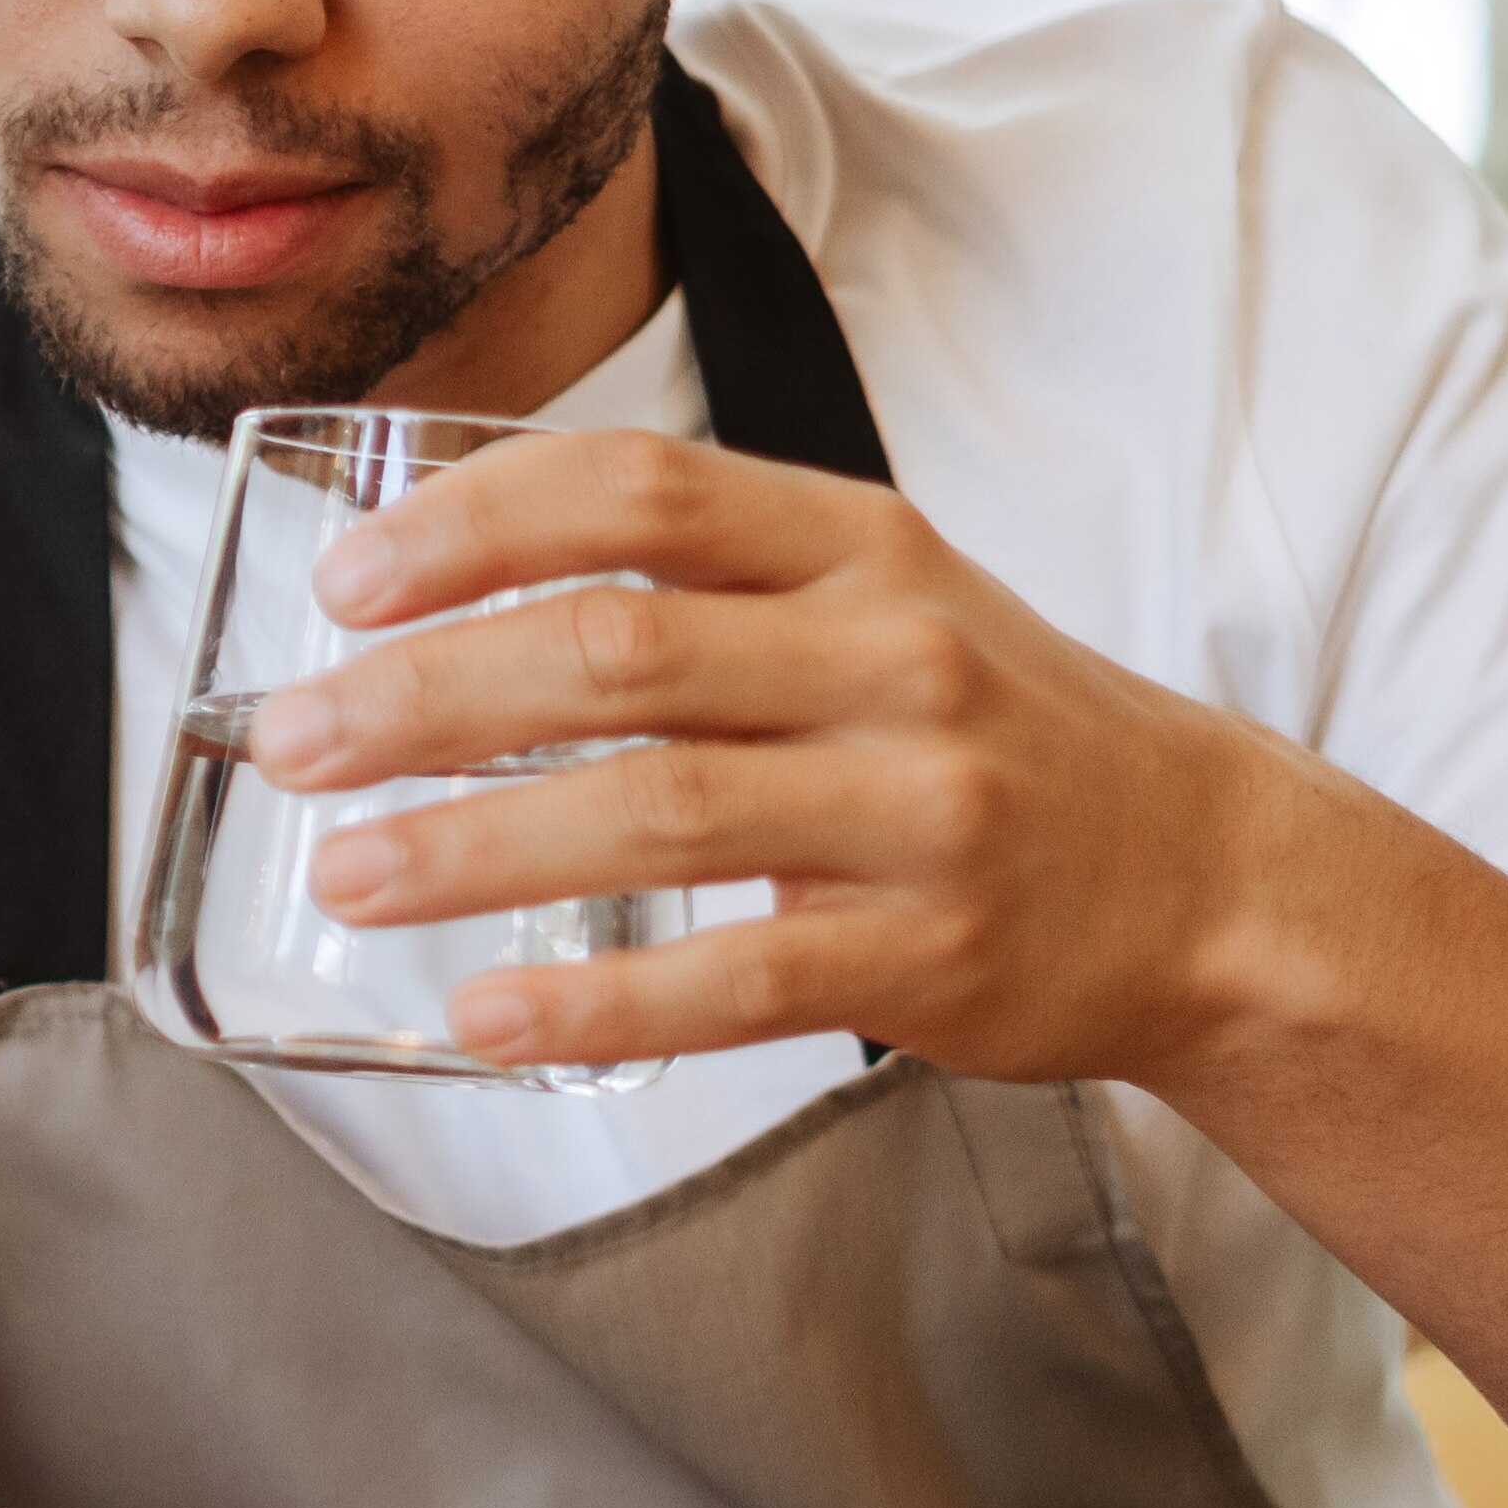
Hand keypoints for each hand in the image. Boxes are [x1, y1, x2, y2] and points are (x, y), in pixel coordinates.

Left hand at [238, 428, 1383, 1086]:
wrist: (1214, 880)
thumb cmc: (995, 736)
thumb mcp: (875, 603)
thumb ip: (699, 586)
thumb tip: (444, 610)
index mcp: (855, 545)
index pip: (637, 490)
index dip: (471, 525)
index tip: (344, 582)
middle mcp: (890, 657)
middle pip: (613, 650)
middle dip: (423, 695)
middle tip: (292, 740)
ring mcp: (917, 810)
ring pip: (653, 808)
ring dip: (470, 846)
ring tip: (343, 872)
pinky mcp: (931, 957)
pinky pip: (734, 980)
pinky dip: (594, 1004)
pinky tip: (484, 1018)